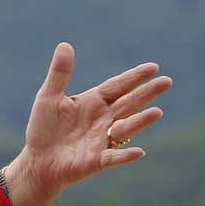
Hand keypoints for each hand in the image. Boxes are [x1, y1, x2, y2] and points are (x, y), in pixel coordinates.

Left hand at [2, 42, 171, 205]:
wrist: (38, 160)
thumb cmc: (44, 128)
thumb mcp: (48, 97)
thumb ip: (60, 74)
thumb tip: (64, 44)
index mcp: (93, 102)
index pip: (117, 86)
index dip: (134, 77)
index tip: (153, 67)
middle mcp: (103, 119)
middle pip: (129, 103)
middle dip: (147, 93)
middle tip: (166, 81)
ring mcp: (103, 140)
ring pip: (126, 128)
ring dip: (140, 121)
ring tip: (157, 112)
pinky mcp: (97, 160)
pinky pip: (113, 157)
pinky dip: (125, 155)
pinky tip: (138, 152)